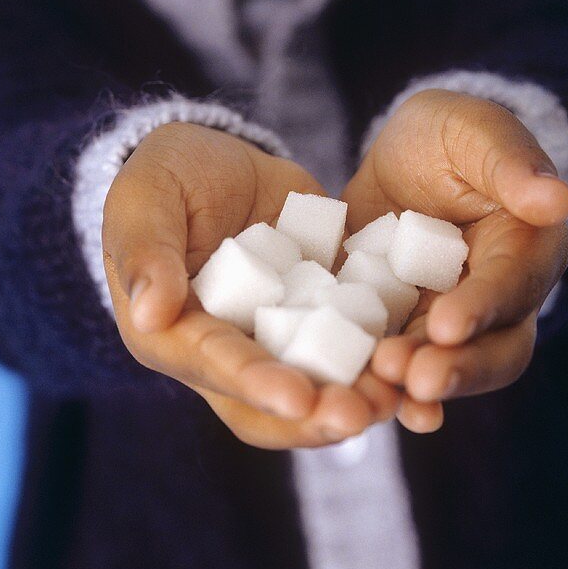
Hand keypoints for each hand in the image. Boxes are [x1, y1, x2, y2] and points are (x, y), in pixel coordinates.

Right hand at [103, 122, 399, 448]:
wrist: (212, 155)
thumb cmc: (162, 177)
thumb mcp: (143, 201)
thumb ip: (147, 252)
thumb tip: (150, 313)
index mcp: (175, 334)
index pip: (216, 364)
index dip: (257, 383)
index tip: (299, 396)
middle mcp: (231, 347)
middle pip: (273, 398)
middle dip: (318, 412)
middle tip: (366, 413)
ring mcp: (280, 330)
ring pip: (320, 377)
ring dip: (358, 391)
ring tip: (402, 395)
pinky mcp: (323, 303)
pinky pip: (354, 334)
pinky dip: (384, 349)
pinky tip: (424, 351)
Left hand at [340, 90, 567, 431]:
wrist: (407, 156)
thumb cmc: (453, 134)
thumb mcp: (475, 130)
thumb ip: (511, 162)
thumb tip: (558, 201)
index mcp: (528, 248)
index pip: (513, 284)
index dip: (484, 306)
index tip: (447, 323)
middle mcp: (499, 298)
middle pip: (495, 349)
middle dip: (457, 368)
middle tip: (414, 378)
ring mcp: (452, 321)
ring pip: (448, 367)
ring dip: (417, 384)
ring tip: (378, 390)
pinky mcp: (407, 331)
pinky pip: (404, 369)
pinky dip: (388, 392)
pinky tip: (362, 405)